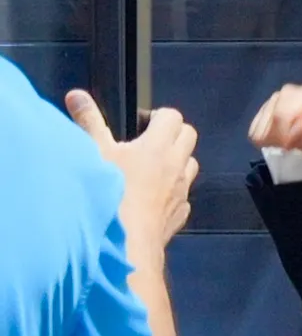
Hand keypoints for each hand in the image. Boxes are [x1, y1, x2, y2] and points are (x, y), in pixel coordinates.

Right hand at [68, 91, 193, 259]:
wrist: (126, 241)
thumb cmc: (110, 193)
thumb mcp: (94, 153)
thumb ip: (89, 122)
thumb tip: (76, 94)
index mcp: (159, 146)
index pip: (173, 117)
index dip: (158, 115)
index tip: (140, 123)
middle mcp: (177, 165)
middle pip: (188, 136)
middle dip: (173, 133)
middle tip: (147, 141)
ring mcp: (183, 190)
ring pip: (191, 164)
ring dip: (177, 160)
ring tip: (151, 167)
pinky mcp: (181, 212)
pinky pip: (184, 194)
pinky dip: (174, 189)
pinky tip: (154, 197)